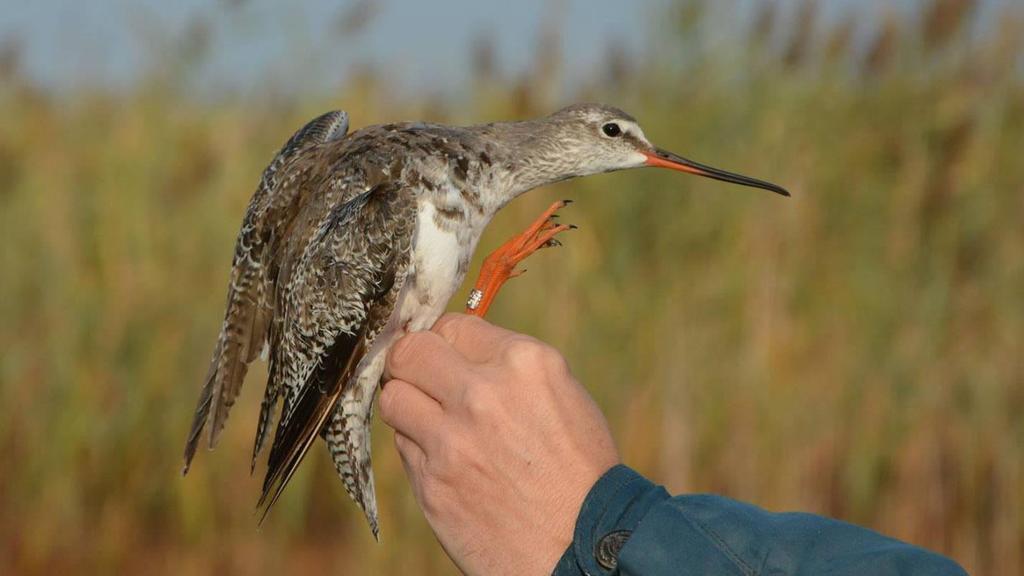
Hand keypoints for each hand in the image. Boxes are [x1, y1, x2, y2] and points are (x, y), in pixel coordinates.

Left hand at [380, 314, 619, 574]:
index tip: (446, 356)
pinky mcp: (432, 483)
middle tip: (421, 376)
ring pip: (393, 397)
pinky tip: (446, 458)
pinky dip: (417, 446)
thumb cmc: (581, 470)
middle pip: (410, 351)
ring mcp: (452, 440)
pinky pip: (402, 445)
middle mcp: (483, 394)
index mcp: (524, 363)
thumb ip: (510, 367)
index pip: (453, 325)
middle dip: (412, 361)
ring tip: (431, 419)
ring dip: (408, 404)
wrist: (583, 546)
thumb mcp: (564, 396)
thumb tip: (461, 351)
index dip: (446, 341)